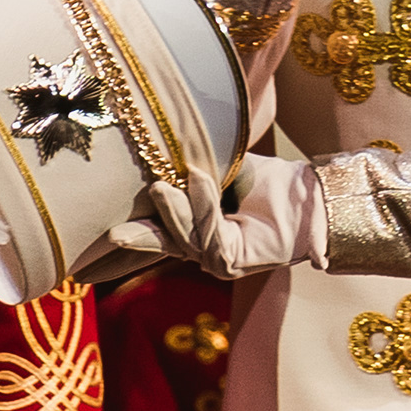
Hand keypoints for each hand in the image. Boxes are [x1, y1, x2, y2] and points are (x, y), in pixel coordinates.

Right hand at [109, 158, 320, 278]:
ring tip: (164, 183)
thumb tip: (155, 146)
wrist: (309, 193)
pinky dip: (203, 207)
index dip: (130, 232)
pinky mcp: (234, 263)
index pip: (156, 233)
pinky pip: (212, 235)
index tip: (101, 230)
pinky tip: (200, 181)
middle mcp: (202, 250)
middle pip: (163, 240)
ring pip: (186, 237)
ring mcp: (217, 260)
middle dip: (143, 226)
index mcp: (195, 231)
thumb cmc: (268, 181)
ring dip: (177, 208)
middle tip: (127, 206)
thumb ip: (189, 168)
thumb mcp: (222, 170)